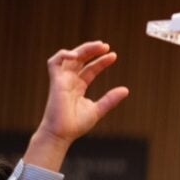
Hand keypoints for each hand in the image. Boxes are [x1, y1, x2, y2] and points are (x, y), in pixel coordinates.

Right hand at [24, 41, 129, 170]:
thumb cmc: (76, 124)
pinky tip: (76, 55)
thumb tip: (125, 90)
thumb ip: (110, 99)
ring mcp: (62, 80)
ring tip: (98, 46)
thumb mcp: (98, 110)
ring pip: (69, 57)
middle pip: (80, 59)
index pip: (90, 69)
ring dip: (82, 49)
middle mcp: (69, 81)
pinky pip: (54, 62)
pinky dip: (63, 55)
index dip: (101, 61)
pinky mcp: (55, 81)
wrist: (62, 134)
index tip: (113, 56)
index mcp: (78, 86)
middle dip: (92, 50)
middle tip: (106, 45)